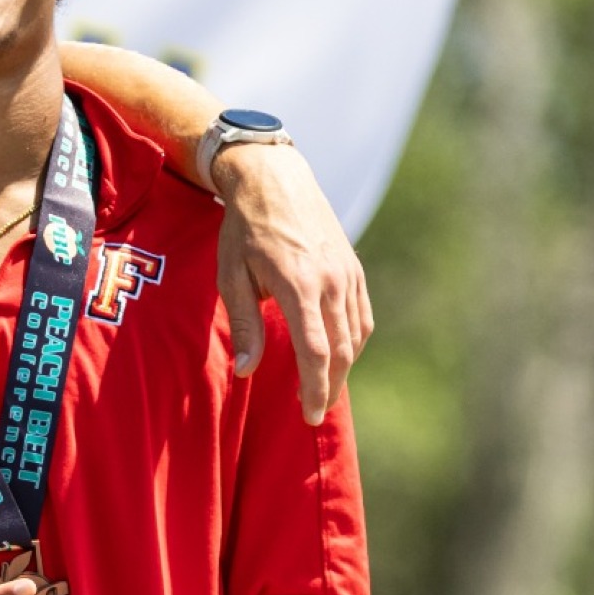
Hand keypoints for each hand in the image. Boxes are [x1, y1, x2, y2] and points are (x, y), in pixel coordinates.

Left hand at [212, 143, 372, 424]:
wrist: (274, 179)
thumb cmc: (243, 228)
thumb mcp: (232, 275)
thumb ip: (244, 325)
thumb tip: (246, 371)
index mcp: (299, 284)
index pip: (316, 352)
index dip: (314, 389)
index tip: (308, 415)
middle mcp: (332, 281)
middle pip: (340, 351)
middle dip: (329, 387)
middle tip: (314, 412)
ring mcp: (348, 273)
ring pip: (355, 336)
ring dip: (342, 368)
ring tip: (323, 389)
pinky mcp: (354, 268)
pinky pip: (361, 317)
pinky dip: (353, 342)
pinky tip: (338, 355)